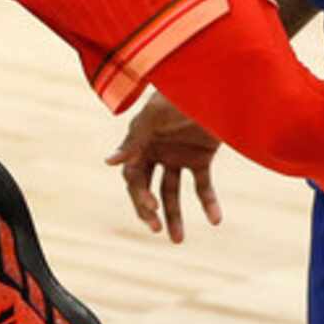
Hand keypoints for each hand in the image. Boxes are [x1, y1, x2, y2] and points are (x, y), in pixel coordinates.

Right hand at [105, 92, 223, 242]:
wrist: (216, 82)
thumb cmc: (180, 93)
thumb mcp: (156, 115)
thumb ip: (134, 139)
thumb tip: (107, 163)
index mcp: (140, 141)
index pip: (133, 175)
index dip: (139, 193)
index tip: (151, 208)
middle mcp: (156, 151)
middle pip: (147, 187)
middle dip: (149, 209)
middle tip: (156, 229)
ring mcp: (178, 156)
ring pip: (172, 193)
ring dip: (173, 216)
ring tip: (177, 240)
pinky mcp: (201, 159)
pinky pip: (202, 186)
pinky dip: (208, 203)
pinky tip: (215, 220)